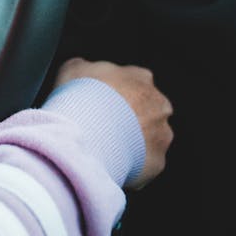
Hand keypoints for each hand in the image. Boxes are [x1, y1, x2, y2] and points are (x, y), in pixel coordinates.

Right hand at [54, 57, 173, 189]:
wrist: (85, 133)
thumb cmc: (80, 98)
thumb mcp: (74, 69)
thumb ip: (88, 68)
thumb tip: (84, 71)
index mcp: (140, 78)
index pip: (136, 82)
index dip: (118, 94)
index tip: (103, 102)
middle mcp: (158, 104)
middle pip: (148, 110)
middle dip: (131, 119)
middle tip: (105, 127)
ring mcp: (161, 134)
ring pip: (151, 139)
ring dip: (134, 143)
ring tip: (106, 148)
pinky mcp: (157, 161)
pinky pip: (145, 166)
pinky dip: (131, 166)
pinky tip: (111, 164)